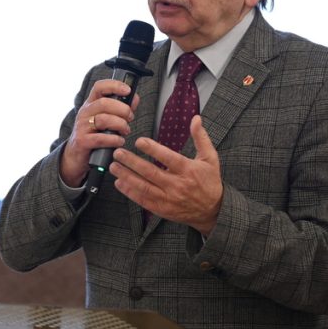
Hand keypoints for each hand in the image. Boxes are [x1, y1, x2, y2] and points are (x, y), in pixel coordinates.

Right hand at [60, 79, 140, 186]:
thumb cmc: (95, 135)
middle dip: (122, 109)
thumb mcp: (106, 119)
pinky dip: (114, 139)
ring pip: (103, 120)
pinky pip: (101, 138)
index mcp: (91, 104)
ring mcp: (82, 127)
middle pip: (104, 103)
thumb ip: (121, 108)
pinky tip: (119, 141)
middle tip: (130, 117)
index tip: (127, 90)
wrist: (76, 156)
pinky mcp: (82, 141)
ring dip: (120, 125)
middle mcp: (85, 113)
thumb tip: (134, 98)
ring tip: (126, 130)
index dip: (114, 85)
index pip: (99, 87)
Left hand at [111, 115, 223, 234]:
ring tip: (114, 166)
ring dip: (127, 177)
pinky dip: (130, 192)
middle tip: (118, 153)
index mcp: (188, 170)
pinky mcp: (163, 210)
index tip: (139, 141)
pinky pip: (143, 201)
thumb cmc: (210, 181)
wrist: (213, 210)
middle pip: (151, 173)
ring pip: (144, 187)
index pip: (168, 158)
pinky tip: (120, 183)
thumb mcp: (210, 158)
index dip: (153, 149)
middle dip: (132, 162)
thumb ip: (201, 137)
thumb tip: (196, 118)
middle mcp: (177, 185)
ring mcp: (169, 199)